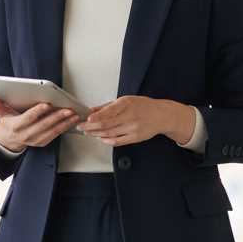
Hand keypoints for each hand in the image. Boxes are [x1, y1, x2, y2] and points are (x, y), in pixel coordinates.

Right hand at [0, 96, 79, 151]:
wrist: (9, 140)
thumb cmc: (7, 123)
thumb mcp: (0, 114)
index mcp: (17, 127)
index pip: (28, 118)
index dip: (37, 111)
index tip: (47, 104)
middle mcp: (26, 135)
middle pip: (43, 125)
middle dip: (57, 117)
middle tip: (67, 109)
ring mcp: (35, 140)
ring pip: (52, 131)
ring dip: (64, 123)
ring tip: (73, 114)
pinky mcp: (42, 143)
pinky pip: (55, 135)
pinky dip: (64, 127)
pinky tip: (71, 120)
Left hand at [77, 96, 195, 146]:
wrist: (161, 116)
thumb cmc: (143, 106)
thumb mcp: (126, 100)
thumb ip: (109, 106)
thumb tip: (93, 110)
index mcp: (126, 104)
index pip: (108, 112)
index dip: (96, 117)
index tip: (87, 118)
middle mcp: (129, 116)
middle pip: (106, 124)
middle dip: (91, 126)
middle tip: (80, 126)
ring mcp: (132, 128)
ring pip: (110, 133)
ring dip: (96, 134)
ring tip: (87, 132)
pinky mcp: (135, 137)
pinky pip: (117, 141)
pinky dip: (106, 140)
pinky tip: (99, 138)